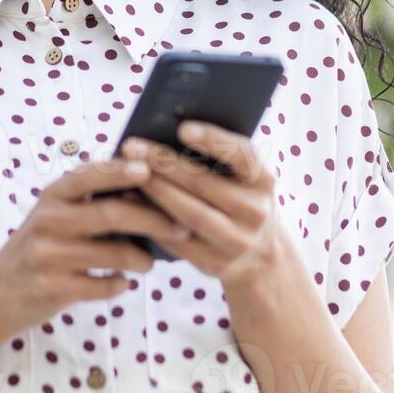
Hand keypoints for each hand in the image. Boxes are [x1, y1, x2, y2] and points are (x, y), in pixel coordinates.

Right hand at [0, 157, 194, 334]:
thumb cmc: (40, 247)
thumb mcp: (56, 215)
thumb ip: (90, 201)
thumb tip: (147, 187)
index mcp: (53, 196)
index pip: (90, 175)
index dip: (121, 171)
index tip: (152, 169)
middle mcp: (49, 220)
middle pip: (111, 214)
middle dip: (153, 220)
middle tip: (182, 227)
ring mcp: (50, 255)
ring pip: (113, 253)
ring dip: (141, 259)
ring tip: (150, 263)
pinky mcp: (54, 288)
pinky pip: (103, 286)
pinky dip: (119, 284)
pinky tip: (122, 283)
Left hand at [119, 120, 296, 290]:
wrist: (262, 257)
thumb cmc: (240, 200)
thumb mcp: (244, 179)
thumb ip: (219, 158)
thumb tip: (165, 131)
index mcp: (264, 181)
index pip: (243, 156)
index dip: (214, 140)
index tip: (182, 128)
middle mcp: (256, 211)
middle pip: (205, 184)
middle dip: (164, 164)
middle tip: (132, 148)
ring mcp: (237, 241)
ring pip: (191, 214)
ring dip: (157, 192)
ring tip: (130, 173)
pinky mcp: (216, 264)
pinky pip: (179, 241)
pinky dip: (153, 220)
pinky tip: (132, 203)